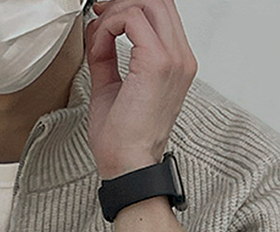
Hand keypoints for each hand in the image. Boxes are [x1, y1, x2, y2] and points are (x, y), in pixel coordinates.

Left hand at [86, 0, 197, 179]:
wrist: (128, 166)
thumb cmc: (123, 141)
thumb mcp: (112, 88)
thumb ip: (107, 57)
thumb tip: (98, 34)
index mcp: (176, 64)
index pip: (161, 13)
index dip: (131, 6)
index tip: (105, 18)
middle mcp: (181, 58)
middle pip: (157, 0)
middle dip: (123, 3)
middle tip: (100, 17)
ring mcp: (173, 59)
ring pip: (147, 2)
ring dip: (116, 12)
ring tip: (99, 36)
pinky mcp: (158, 63)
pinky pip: (131, 19)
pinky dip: (109, 27)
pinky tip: (99, 46)